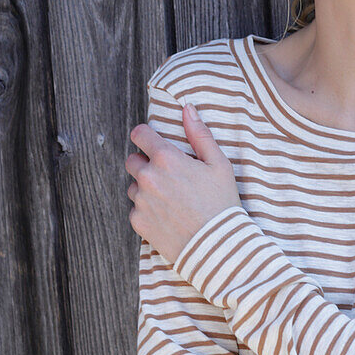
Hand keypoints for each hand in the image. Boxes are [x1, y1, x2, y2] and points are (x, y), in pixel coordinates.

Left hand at [125, 102, 241, 264]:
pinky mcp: (137, 221)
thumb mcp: (219, 164)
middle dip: (146, 164)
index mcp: (166, 158)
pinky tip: (168, 216)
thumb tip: (187, 108)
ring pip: (133, 186)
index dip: (146, 136)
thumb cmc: (221, 203)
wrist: (217, 246)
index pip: (140, 134)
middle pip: (132, 160)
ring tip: (171, 199)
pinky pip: (136, 209)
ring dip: (146, 188)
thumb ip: (199, 134)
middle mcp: (148, 177)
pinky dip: (147, 211)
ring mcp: (140, 200)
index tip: (152, 142)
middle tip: (168, 176)